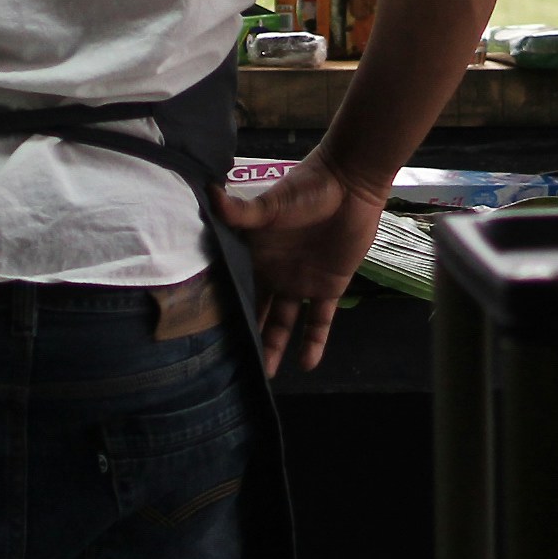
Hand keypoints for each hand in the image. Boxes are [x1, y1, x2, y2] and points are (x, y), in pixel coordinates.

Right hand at [217, 155, 388, 375]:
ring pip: (285, 323)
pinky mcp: (329, 287)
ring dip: (275, 347)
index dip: (225, 309)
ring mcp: (301, 282)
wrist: (351, 183)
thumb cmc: (308, 189)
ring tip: (265, 375)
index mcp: (256, 254)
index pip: (237, 287)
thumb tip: (209, 195)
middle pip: (258, 310)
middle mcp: (275, 273)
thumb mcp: (273, 204)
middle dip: (247, 335)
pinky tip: (306, 365)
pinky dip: (314, 342)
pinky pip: (319, 321)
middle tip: (233, 366)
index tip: (207, 336)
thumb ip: (243, 211)